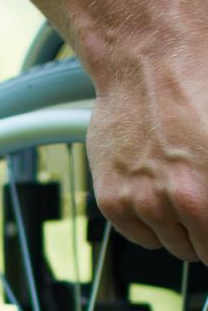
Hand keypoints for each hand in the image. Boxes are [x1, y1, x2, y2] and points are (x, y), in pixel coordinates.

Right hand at [86, 54, 207, 264]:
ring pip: (168, 245)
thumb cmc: (197, 87)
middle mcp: (175, 202)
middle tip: (202, 200)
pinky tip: (154, 190)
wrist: (147, 60)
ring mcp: (141, 203)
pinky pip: (137, 235)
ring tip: (178, 189)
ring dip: (177, 227)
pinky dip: (148, 222)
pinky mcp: (112, 200)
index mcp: (207, 193)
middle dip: (204, 231)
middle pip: (198, 250)